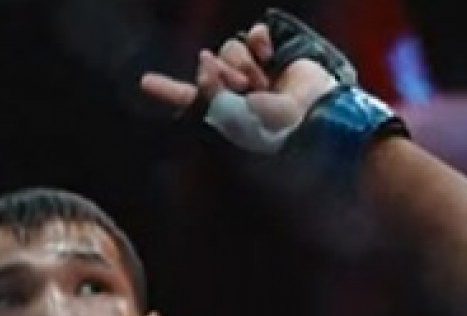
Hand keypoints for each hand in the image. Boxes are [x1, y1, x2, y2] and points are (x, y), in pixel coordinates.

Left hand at [140, 23, 336, 145]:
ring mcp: (256, 70)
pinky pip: (254, 34)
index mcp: (227, 112)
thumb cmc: (282, 130)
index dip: (168, 89)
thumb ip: (215, 94)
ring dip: (241, 62)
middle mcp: (238, 90)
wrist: (320, 115)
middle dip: (220, 75)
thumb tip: (204, 60)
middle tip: (242, 87)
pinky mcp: (275, 53)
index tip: (146, 82)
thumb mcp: (242, 119)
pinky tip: (268, 54)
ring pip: (229, 49)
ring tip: (261, 81)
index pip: (192, 98)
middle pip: (209, 67)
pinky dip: (259, 40)